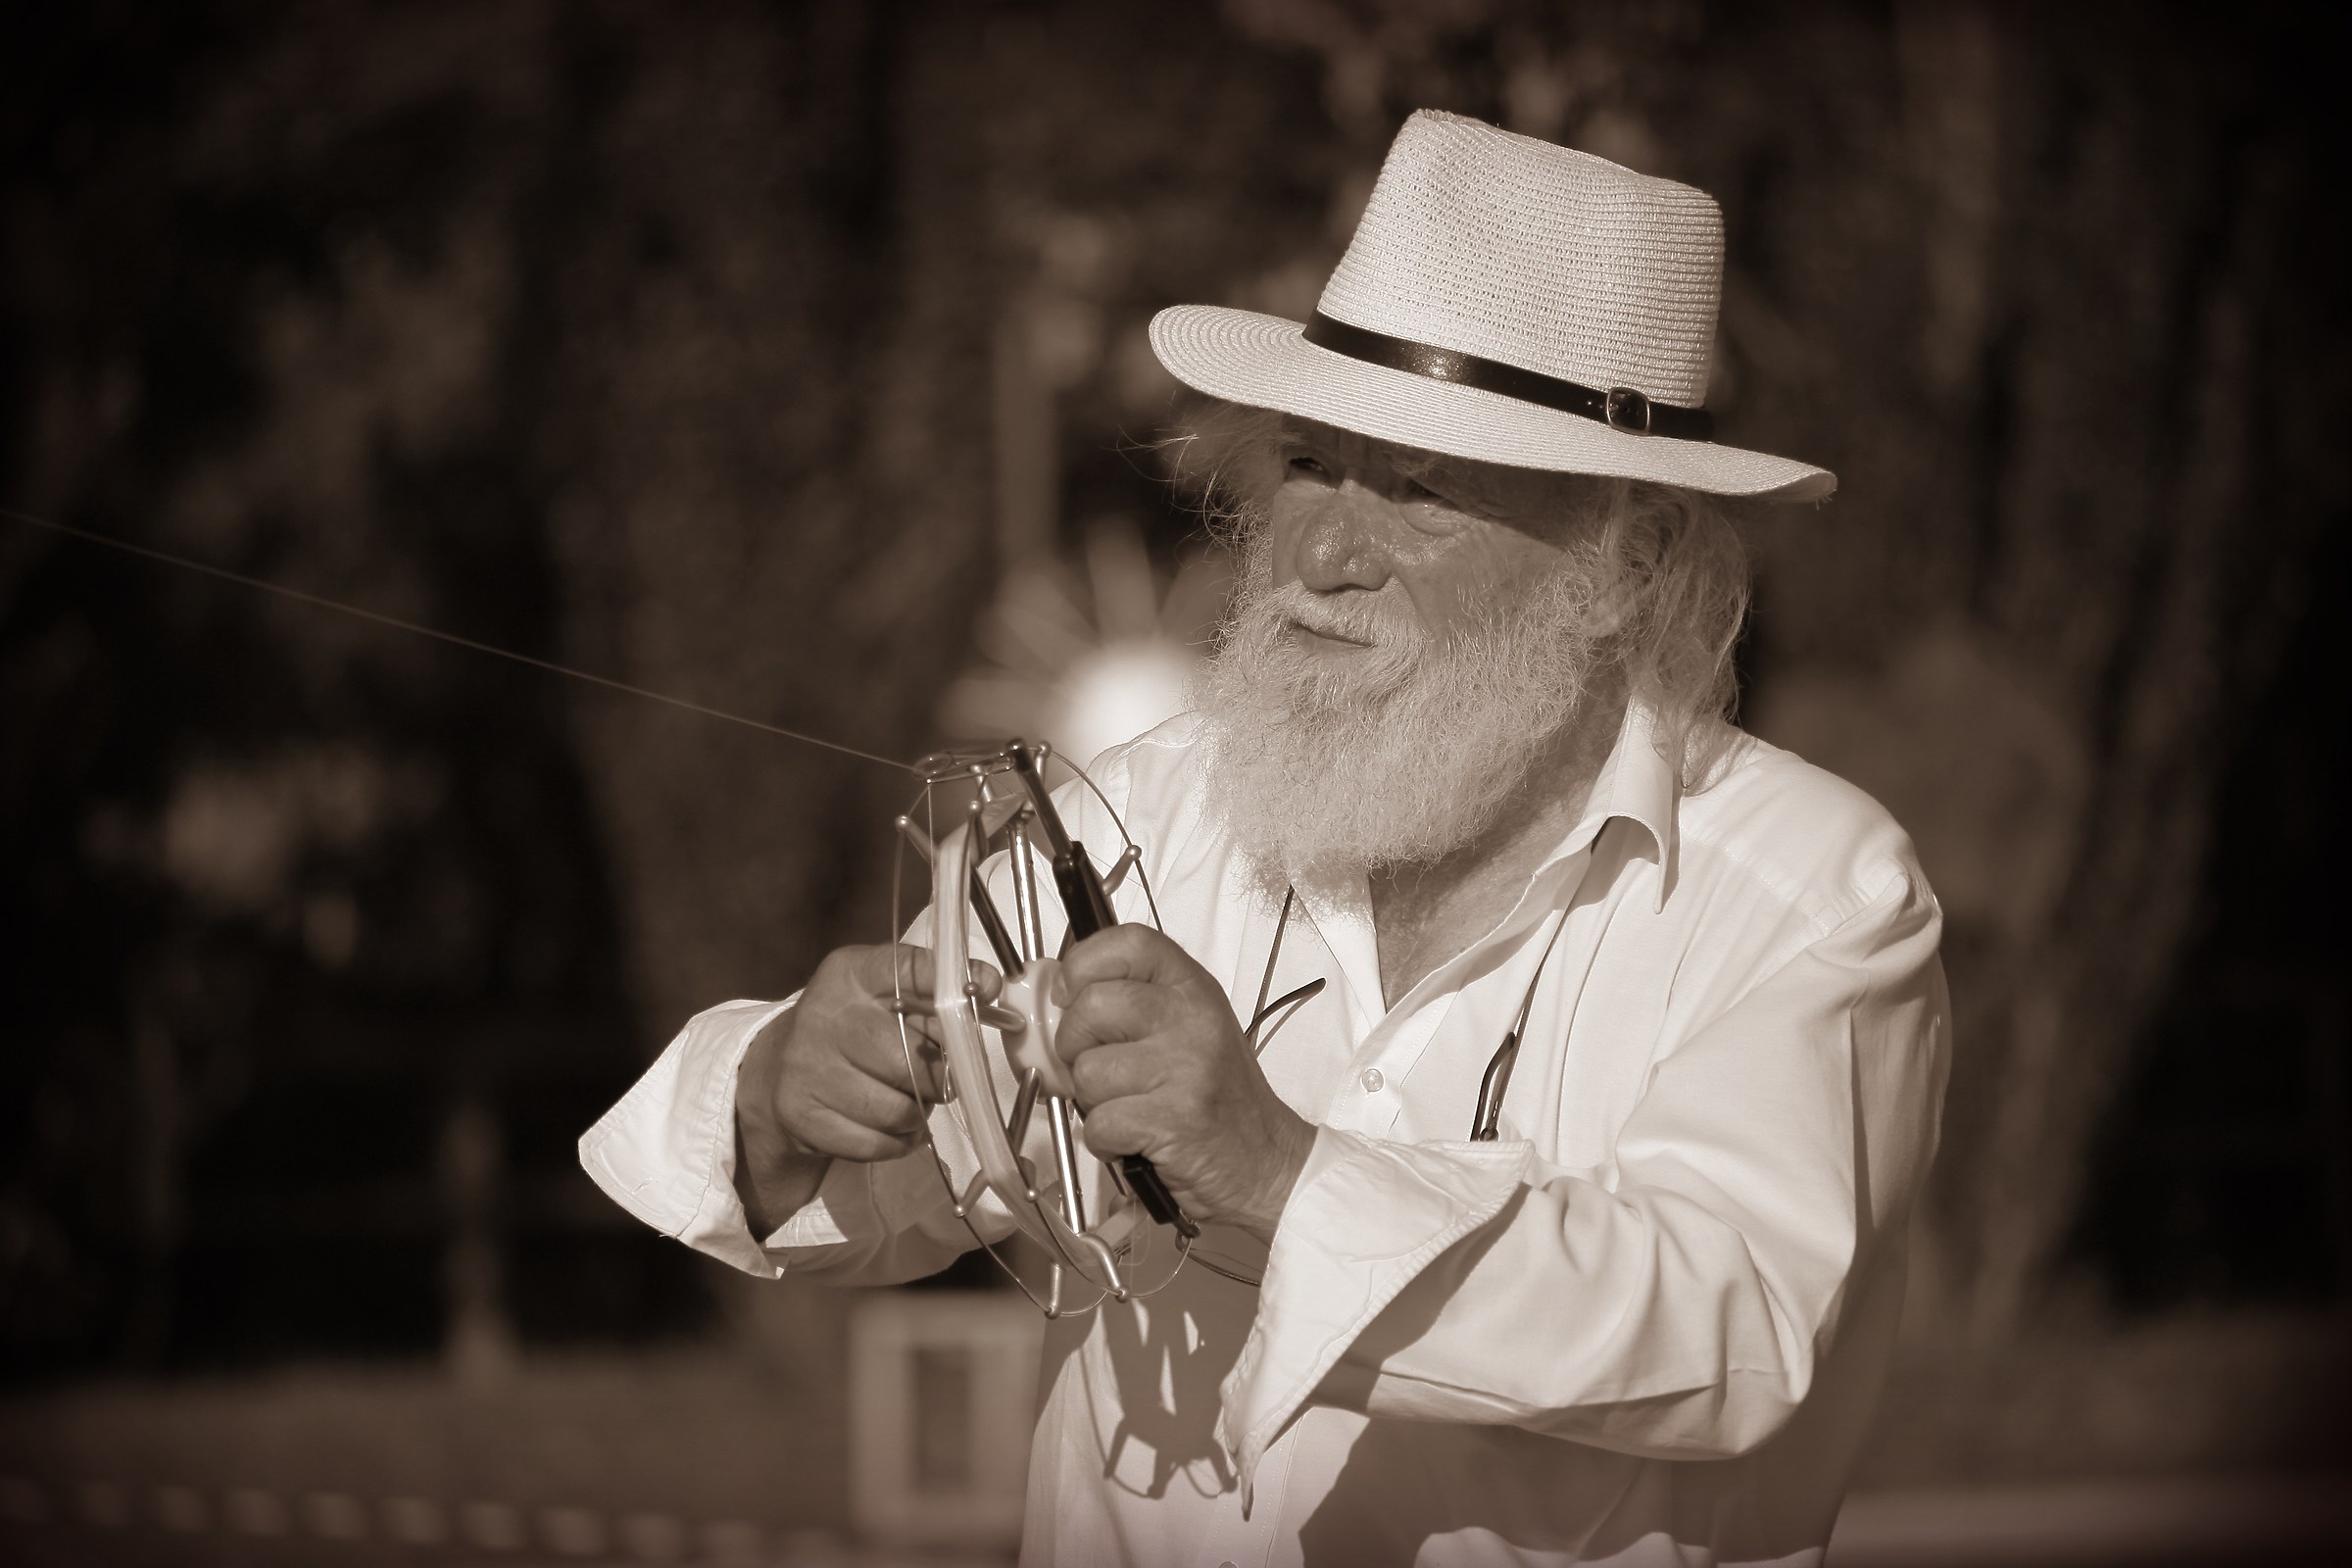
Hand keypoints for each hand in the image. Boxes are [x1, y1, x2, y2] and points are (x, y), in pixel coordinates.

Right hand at [735, 944, 998, 1234]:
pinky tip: (890, 1124)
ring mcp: (808, 1068)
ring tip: (908, 1100)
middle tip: (935, 1077)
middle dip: (938, 1076)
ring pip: (899, 1109)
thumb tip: (991, 988)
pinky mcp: (801, 1116)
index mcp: (851, 973)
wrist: (777, 1071)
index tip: (986, 992)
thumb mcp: (887, 992)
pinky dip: (897, 1141)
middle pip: (913, 1059)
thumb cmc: (854, 1029)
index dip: (953, 988)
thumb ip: (936, 988)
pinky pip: (877, 1144)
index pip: (911, 970)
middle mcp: (825, 1015)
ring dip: (917, 1113)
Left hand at [1053, 925, 1316, 1241]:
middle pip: (1091, 1006)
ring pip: (1087, 1071)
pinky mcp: (1175, 1118)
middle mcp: (1192, 1018)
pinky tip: (1134, 1139)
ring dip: (1092, 1102)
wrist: (1265, 1160)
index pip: (1128, 943)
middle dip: (1073, 1045)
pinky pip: (1100, 1123)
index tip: (1068, 993)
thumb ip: (1135, 1002)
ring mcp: (1186, 1066)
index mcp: (1192, 988)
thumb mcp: (1188, 1028)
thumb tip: (1059, 995)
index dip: (1082, 963)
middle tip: (1097, 1069)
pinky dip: (1105, 1141)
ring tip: (1128, 1108)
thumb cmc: (1219, 1097)